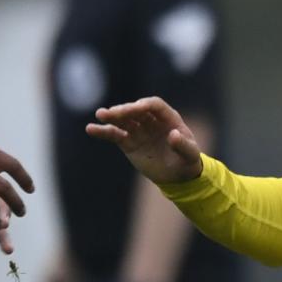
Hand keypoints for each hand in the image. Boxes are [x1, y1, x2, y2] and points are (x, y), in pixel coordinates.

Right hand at [86, 98, 205, 183]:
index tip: (136, 107)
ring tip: (100, 115)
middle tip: (112, 113)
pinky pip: (115, 135)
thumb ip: (183, 145)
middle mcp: (152, 121)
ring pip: (124, 121)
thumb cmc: (187, 162)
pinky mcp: (129, 142)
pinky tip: (91, 129)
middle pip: (136, 110)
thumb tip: (172, 135)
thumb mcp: (190, 155)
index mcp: (168, 118)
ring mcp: (139, 131)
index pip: (155, 105)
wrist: (178, 177)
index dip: (145, 105)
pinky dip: (104, 132)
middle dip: (125, 110)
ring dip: (112, 117)